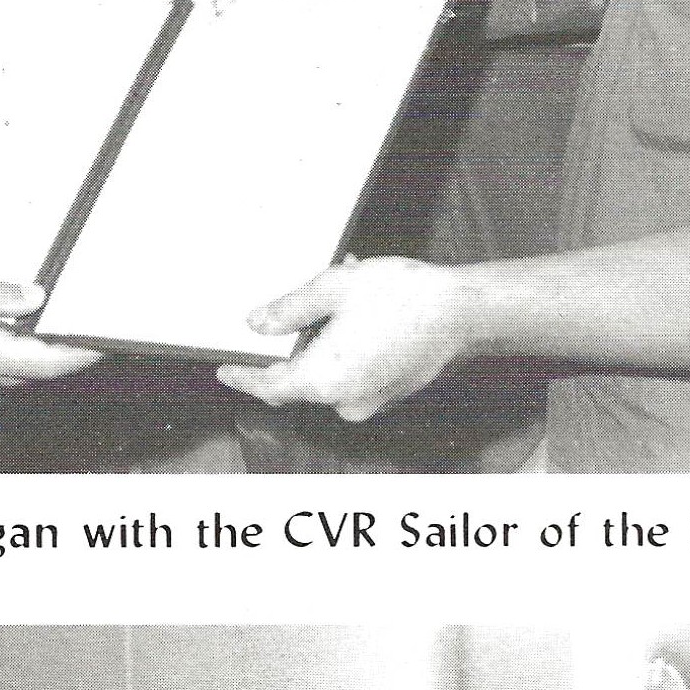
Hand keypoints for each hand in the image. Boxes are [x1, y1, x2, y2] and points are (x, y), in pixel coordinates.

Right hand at [0, 269, 99, 397]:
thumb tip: (37, 298)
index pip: (48, 362)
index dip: (82, 353)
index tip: (105, 341)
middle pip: (36, 372)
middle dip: (65, 353)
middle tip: (86, 326)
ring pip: (15, 374)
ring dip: (35, 355)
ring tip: (50, 326)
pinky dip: (9, 357)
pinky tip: (5, 336)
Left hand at [222, 256, 473, 420]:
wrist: (463, 312)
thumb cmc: (404, 298)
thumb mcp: (334, 288)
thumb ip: (289, 310)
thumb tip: (258, 323)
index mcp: (323, 379)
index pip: (268, 387)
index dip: (243, 378)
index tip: (227, 371)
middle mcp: (345, 400)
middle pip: (299, 381)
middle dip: (292, 347)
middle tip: (289, 315)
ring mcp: (370, 400)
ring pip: (330, 372)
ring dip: (325, 341)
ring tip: (339, 297)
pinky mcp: (391, 392)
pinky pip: (356, 373)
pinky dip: (349, 349)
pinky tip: (361, 314)